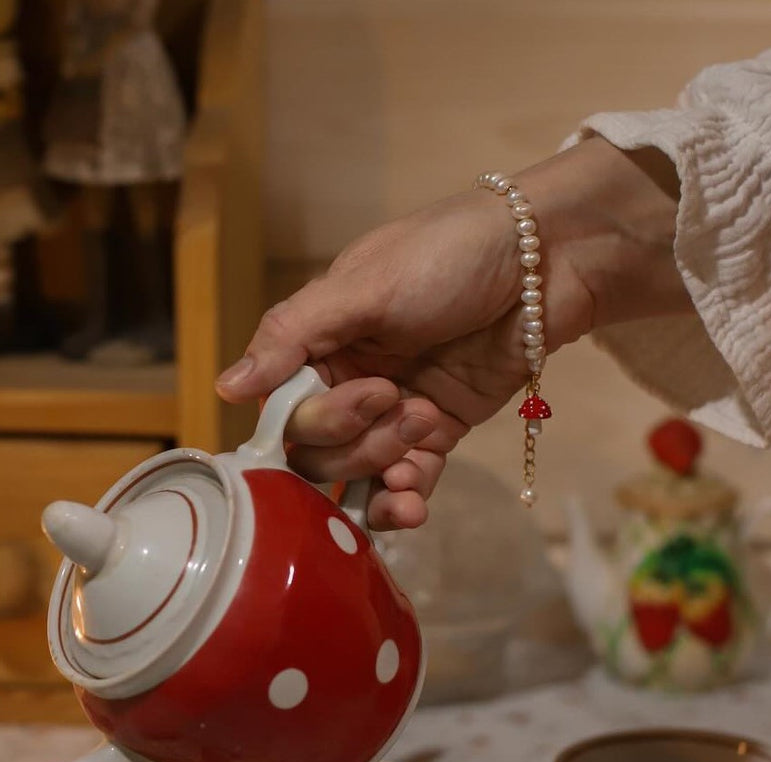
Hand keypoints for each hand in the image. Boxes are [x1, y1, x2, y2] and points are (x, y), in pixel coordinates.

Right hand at [217, 137, 686, 528]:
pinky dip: (407, 498)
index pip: (286, 410)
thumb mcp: (363, 286)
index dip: (316, 420)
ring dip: (384, 470)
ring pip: (360, 473)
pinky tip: (416, 500)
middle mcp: (349, 381)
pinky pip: (408, 481)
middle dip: (357, 440)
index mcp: (320, 343)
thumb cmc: (448, 253)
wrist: (545, 259)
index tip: (367, 395)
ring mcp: (394, 412)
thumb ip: (293, 338)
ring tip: (423, 433)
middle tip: (401, 401)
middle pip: (319, 451)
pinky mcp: (439, 432)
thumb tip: (226, 388)